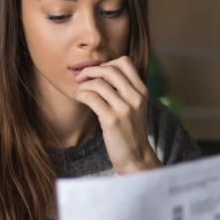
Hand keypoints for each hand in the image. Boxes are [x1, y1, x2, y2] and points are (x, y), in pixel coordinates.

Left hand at [73, 56, 161, 173]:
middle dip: (90, 70)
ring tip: (78, 92)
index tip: (96, 73)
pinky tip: (78, 98)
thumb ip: (124, 90)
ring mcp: (125, 109)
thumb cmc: (130, 131)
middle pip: (110, 69)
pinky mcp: (112, 120)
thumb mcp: (134, 107)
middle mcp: (135, 97)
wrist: (136, 157)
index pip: (125, 62)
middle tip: (80, 78)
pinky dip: (81, 95)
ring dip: (83, 85)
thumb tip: (101, 72)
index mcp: (141, 91)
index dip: (106, 63)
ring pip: (98, 83)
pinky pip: (91, 98)